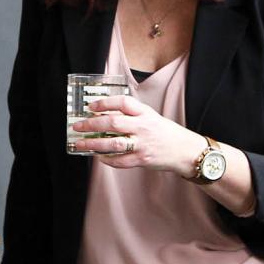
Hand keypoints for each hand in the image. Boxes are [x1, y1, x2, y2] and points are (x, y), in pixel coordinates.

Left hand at [70, 93, 201, 173]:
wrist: (186, 151)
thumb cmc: (166, 133)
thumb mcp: (151, 117)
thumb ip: (131, 115)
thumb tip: (103, 115)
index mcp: (145, 113)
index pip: (123, 102)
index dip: (105, 102)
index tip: (91, 106)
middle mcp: (143, 127)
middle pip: (113, 123)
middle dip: (91, 124)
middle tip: (78, 126)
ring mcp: (143, 144)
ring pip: (113, 143)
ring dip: (93, 144)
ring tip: (80, 143)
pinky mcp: (143, 159)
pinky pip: (120, 161)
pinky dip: (107, 159)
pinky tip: (99, 157)